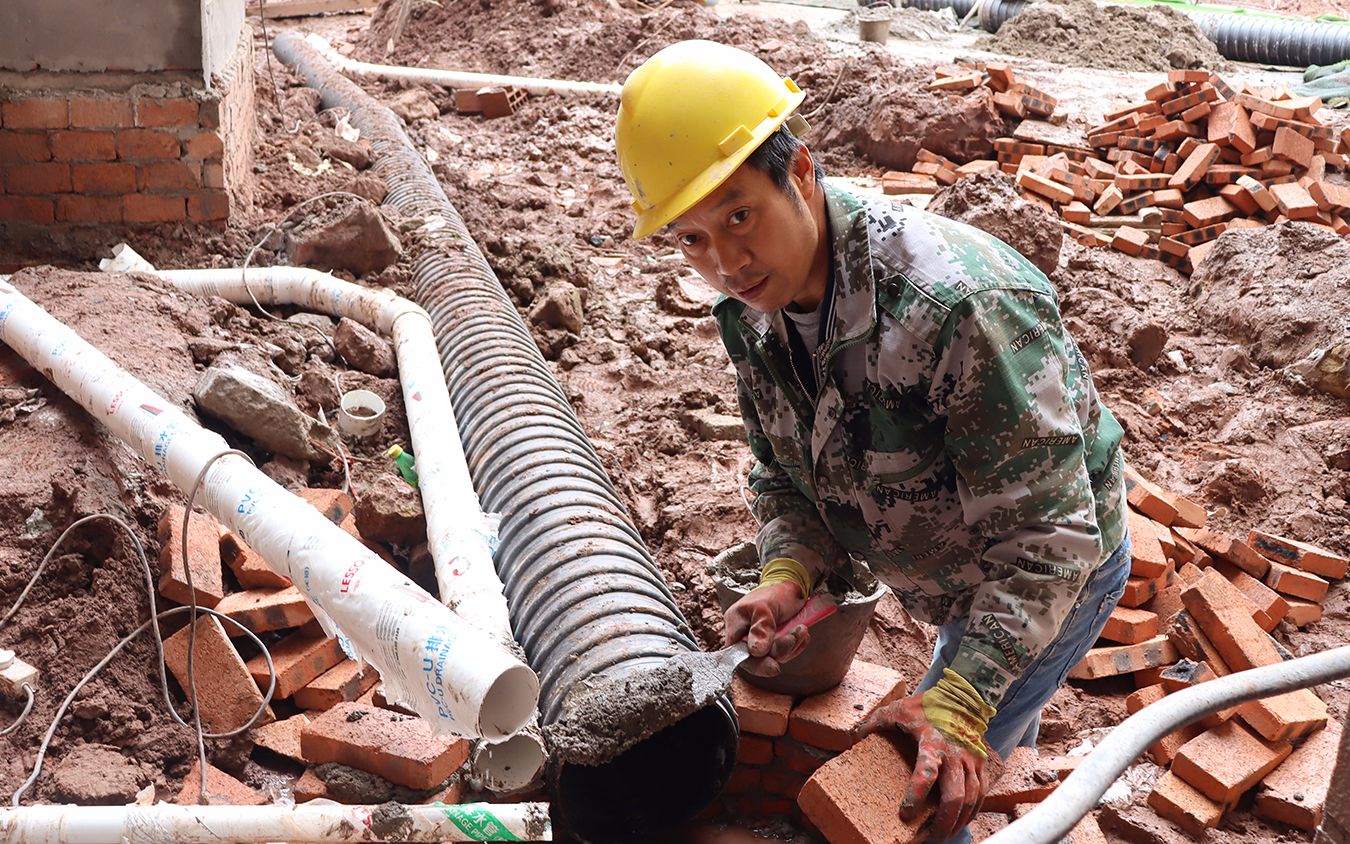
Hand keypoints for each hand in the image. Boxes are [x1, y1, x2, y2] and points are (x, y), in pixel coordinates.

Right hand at [722, 581, 807, 676]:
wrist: (793, 587)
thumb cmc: (774, 592)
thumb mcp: (765, 607)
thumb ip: (760, 629)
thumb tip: (756, 652)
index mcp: (735, 625)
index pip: (736, 654)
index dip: (753, 663)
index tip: (773, 665)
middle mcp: (746, 636)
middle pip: (758, 658)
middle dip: (779, 650)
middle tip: (792, 639)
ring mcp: (762, 640)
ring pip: (775, 657)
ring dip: (792, 645)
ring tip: (801, 629)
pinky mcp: (775, 643)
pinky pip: (786, 654)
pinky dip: (796, 645)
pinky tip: (801, 633)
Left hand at [856, 694, 993, 841]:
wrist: (963, 696)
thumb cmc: (926, 705)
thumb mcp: (897, 709)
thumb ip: (875, 723)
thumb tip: (853, 737)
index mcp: (932, 742)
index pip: (926, 773)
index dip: (916, 795)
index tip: (905, 813)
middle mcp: (955, 754)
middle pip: (955, 795)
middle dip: (944, 820)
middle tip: (931, 836)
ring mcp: (971, 761)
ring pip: (971, 799)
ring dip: (959, 821)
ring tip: (944, 835)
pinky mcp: (980, 764)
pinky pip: (981, 794)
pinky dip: (972, 812)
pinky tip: (961, 821)